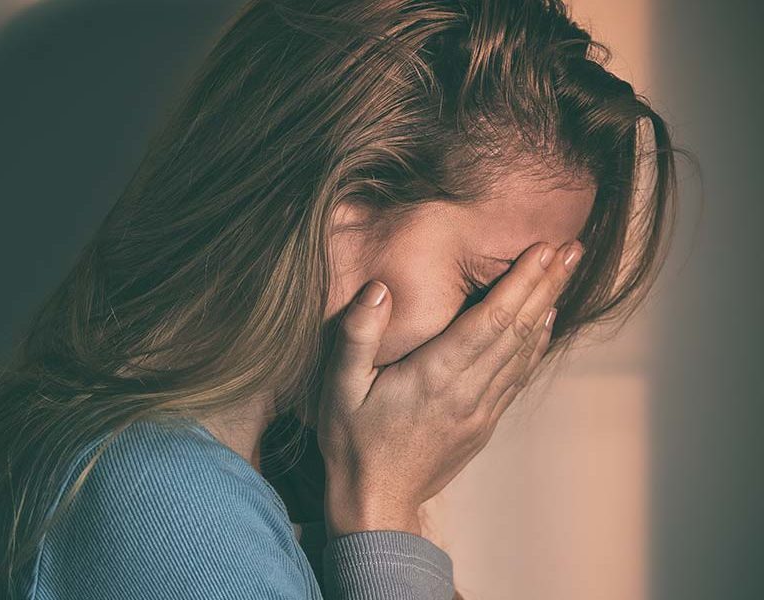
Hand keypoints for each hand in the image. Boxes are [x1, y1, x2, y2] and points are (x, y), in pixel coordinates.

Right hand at [318, 239, 582, 536]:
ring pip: (525, 351)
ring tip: (568, 273)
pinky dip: (536, 343)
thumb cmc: (352, 441)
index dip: (521, 283)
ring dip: (548, 307)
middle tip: (572, 247)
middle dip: (547, 285)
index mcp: (435, 376)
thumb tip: (378, 289)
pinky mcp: (483, 423)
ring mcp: (481, 410)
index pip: (490, 321)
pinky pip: (518, 375)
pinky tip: (546, 322)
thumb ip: (357, 335)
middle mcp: (468, 391)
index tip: (544, 249)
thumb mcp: (338, 387)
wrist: (375, 502)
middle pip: (518, 330)